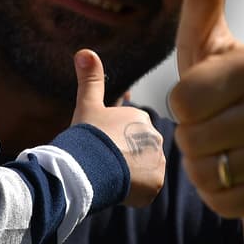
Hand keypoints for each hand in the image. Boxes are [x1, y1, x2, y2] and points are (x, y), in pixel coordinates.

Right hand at [71, 48, 165, 206]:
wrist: (86, 167)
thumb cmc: (87, 135)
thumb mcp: (87, 105)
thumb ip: (90, 80)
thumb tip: (85, 50)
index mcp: (141, 117)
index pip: (129, 133)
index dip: (113, 141)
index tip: (101, 147)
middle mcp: (156, 137)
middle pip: (139, 152)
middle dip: (124, 159)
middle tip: (103, 163)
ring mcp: (158, 162)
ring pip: (144, 171)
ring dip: (130, 176)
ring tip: (109, 176)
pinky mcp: (155, 184)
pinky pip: (145, 190)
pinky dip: (132, 192)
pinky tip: (117, 188)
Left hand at [169, 0, 243, 218]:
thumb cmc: (224, 83)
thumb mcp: (208, 37)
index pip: (183, 97)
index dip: (183, 100)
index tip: (206, 92)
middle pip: (189, 135)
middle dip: (188, 132)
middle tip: (213, 120)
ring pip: (203, 169)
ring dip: (201, 162)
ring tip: (224, 144)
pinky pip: (219, 199)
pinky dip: (216, 192)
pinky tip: (235, 173)